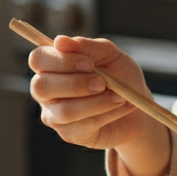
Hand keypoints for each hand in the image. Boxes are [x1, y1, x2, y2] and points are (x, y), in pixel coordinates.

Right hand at [27, 35, 169, 175]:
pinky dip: (106, 114)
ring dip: (95, 102)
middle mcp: (46, 91)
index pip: (38, 59)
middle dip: (75, 84)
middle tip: (102, 83)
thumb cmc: (120, 76)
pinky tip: (120, 107)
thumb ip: (87, 46)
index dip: (61, 61)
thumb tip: (60, 40)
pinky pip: (83, 126)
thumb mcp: (110, 55)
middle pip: (41, 87)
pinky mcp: (70, 134)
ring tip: (119, 96)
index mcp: (51, 66)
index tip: (89, 63)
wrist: (138, 106)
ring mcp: (55, 115)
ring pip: (64, 111)